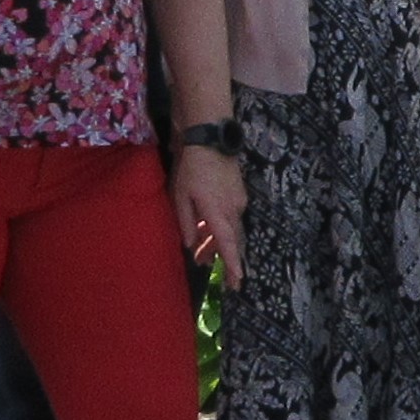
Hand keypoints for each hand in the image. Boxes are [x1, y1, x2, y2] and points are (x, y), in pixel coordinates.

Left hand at [174, 145, 246, 290]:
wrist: (210, 139)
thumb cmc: (191, 168)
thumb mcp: (180, 196)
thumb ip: (186, 223)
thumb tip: (191, 245)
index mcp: (219, 213)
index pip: (228, 245)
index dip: (232, 265)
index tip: (237, 281)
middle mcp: (233, 210)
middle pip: (230, 240)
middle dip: (219, 256)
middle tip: (205, 266)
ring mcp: (238, 201)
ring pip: (230, 228)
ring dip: (216, 240)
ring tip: (201, 253)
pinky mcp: (238, 193)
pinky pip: (230, 217)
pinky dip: (219, 226)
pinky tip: (206, 228)